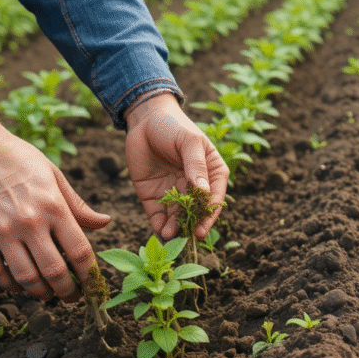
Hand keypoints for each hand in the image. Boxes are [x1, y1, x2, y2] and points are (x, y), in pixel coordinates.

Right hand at [0, 86, 110, 301]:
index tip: (93, 284)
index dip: (90, 275)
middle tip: (72, 298)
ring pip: (25, 277)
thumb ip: (78, 205)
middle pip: (55, 272)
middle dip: (68, 292)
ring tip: (46, 295)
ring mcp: (1, 231)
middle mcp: (29, 222)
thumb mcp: (54, 175)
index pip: (80, 252)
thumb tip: (106, 223)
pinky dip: (8, 285)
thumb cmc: (17, 158)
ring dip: (39, 293)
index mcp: (54, 206)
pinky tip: (16, 285)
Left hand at [124, 92, 227, 239]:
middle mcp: (194, 187)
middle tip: (185, 238)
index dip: (209, 214)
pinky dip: (159, 226)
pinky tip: (159, 233)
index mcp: (211, 173)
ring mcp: (174, 193)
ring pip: (177, 217)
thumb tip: (203, 191)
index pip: (214, 198)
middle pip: (196, 212)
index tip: (201, 228)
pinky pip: (158, 216)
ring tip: (169, 235)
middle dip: (191, 226)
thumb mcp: (189, 142)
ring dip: (175, 228)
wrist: (144, 119)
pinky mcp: (154, 196)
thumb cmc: (174, 126)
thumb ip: (196, 166)